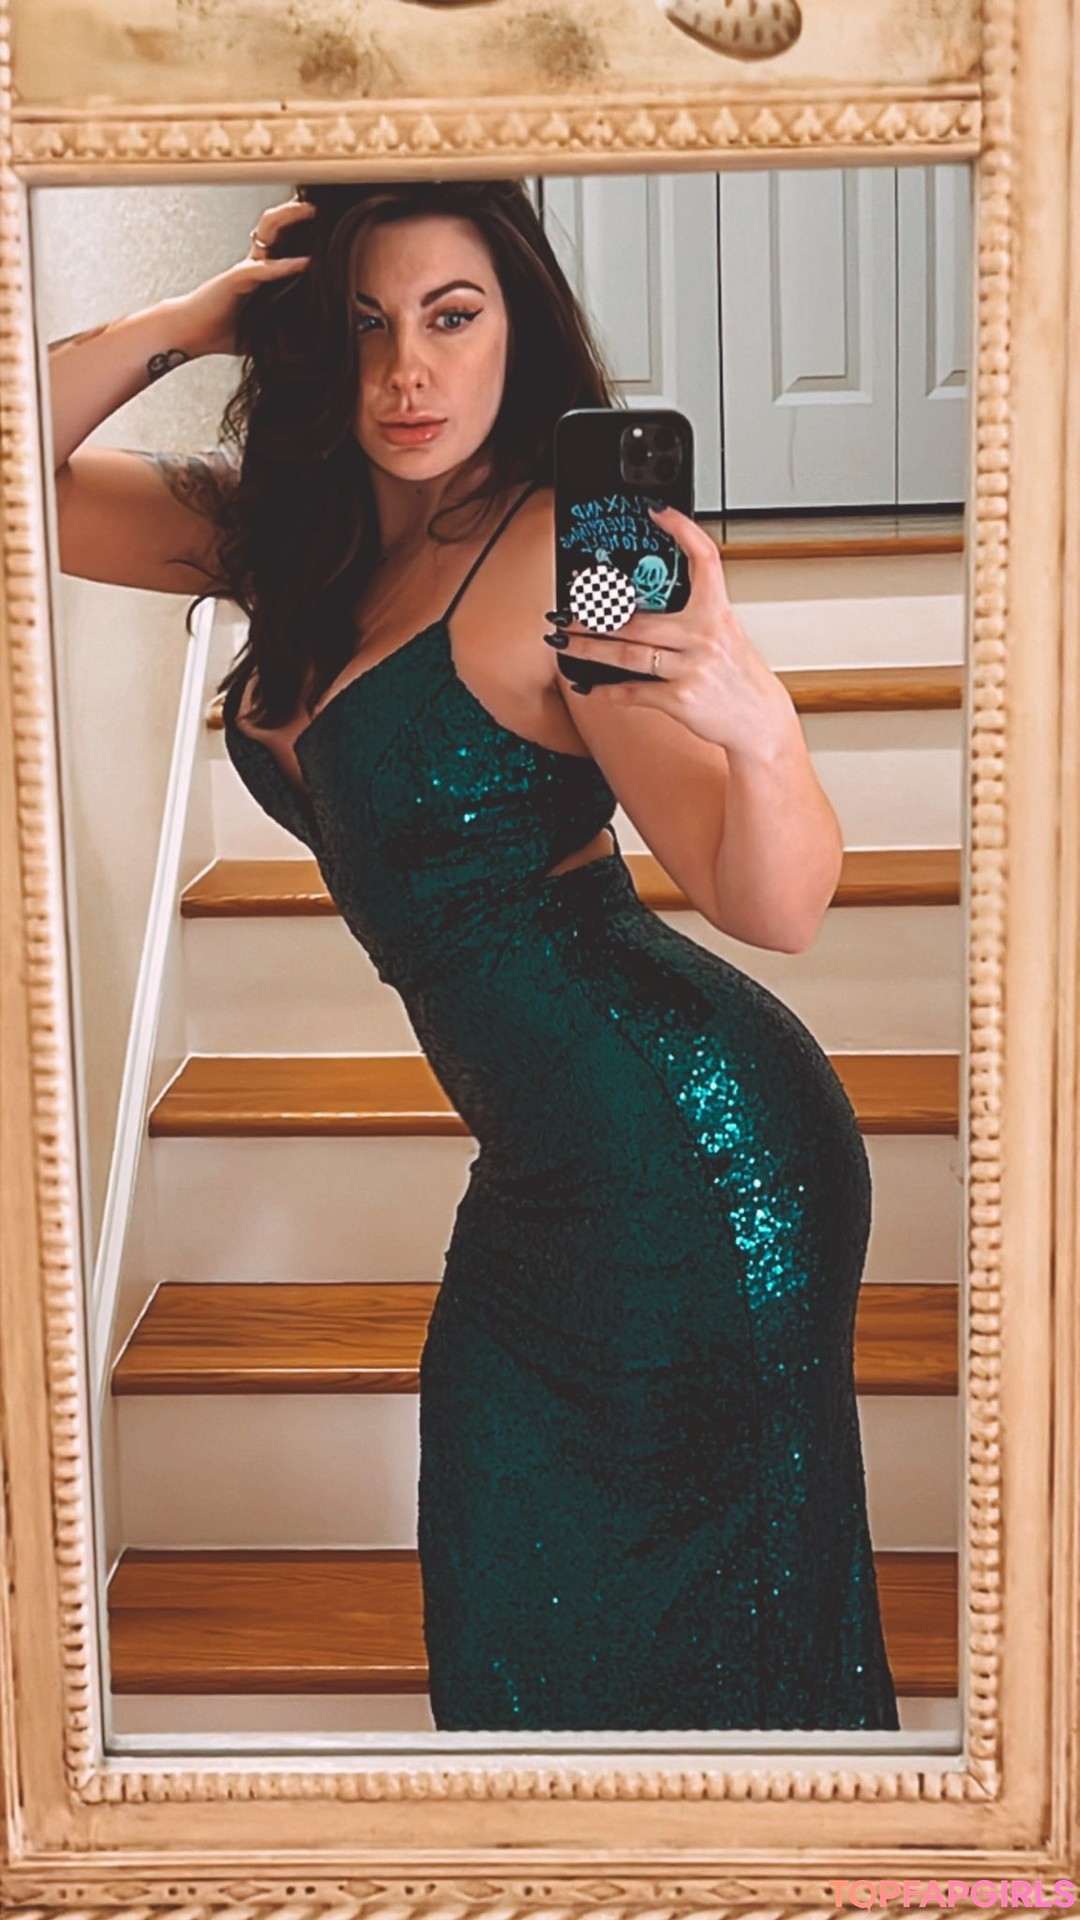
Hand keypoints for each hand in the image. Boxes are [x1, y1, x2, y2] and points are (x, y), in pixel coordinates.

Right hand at [173, 195, 316, 357]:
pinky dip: (285, 267)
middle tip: (321, 203)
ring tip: (312, 211)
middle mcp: (255, 263)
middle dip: (297, 211)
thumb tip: (317, 336)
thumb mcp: (266, 328)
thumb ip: (287, 323)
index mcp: (262, 272)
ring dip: (290, 219)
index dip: (302, 227)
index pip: (284, 241)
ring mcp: (247, 268)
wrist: (191, 332)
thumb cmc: (224, 330)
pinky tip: (305, 264)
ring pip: (269, 233)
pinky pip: (264, 269)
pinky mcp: (237, 280)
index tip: (326, 219)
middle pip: (277, 226)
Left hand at [552, 505, 795, 758]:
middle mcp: (704, 636)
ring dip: (589, 648)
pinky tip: (593, 686)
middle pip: (638, 618)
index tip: (657, 513)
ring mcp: (692, 667)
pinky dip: (610, 690)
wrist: (760, 720)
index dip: (682, 530)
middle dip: (594, 615)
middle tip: (567, 611)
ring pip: (627, 654)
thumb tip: (642, 609)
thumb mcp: (726, 636)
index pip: (704, 559)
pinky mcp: (681, 699)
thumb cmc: (739, 678)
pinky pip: (635, 691)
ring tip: (565, 643)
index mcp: (718, 613)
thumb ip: (692, 619)